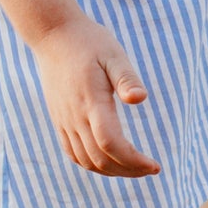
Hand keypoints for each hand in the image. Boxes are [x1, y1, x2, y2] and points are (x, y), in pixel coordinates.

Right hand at [30, 13, 159, 177]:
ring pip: (86, 161)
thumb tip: (140, 99)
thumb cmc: (89, 42)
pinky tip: (110, 162)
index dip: (134, 161)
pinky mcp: (59, 120)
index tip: (155, 165)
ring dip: (112, 171)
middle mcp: (75, 116)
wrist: (53, 36)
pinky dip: (92, 165)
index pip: (111, 144)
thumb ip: (127, 77)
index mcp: (91, 101)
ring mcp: (64, 120)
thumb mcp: (113, 53)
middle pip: (101, 159)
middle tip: (151, 168)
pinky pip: (73, 153)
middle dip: (129, 171)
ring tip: (135, 168)